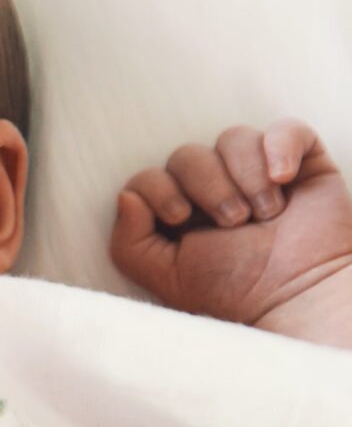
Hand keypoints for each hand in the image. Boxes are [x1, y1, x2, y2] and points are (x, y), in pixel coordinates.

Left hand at [110, 119, 351, 327]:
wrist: (298, 296)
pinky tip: (283, 178)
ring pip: (232, 138)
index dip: (159, 190)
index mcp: (179, 210)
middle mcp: (215, 187)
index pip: (149, 177)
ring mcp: (257, 172)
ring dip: (245, 176)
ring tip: (264, 214)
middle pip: (186, 155)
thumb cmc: (234, 289)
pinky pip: (287, 129)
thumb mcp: (166, 274)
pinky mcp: (301, 163)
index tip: (181, 218)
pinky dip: (281, 147)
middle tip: (233, 223)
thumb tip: (125, 196)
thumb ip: (128, 241)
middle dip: (207, 188)